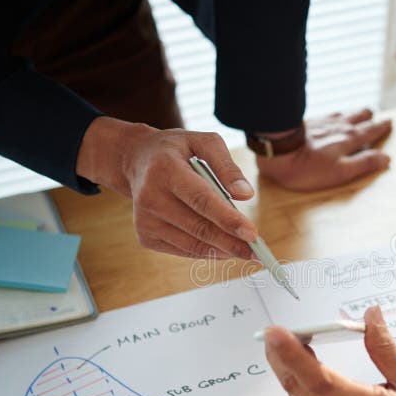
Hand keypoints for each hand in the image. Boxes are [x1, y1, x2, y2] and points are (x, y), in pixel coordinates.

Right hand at [76, 116, 257, 258]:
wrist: (137, 160)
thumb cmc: (177, 151)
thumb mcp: (204, 143)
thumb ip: (227, 166)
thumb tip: (246, 194)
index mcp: (165, 170)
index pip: (201, 200)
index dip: (228, 219)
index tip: (252, 234)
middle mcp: (150, 197)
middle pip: (199, 228)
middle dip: (232, 243)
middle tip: (258, 251)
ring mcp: (145, 220)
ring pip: (192, 244)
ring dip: (223, 251)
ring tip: (246, 251)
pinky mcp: (145, 236)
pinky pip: (184, 250)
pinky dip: (207, 252)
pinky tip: (223, 247)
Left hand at [256, 109, 391, 190]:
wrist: (277, 150)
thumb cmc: (308, 167)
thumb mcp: (341, 172)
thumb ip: (364, 164)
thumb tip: (386, 158)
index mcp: (349, 139)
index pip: (370, 131)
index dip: (381, 128)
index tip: (390, 122)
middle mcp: (339, 127)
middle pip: (359, 118)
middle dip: (370, 118)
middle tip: (377, 116)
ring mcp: (322, 122)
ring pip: (344, 114)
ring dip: (354, 114)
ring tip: (360, 112)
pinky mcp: (308, 122)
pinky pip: (327, 114)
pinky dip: (336, 114)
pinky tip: (333, 116)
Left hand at [264, 306, 395, 395]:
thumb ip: (386, 349)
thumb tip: (371, 317)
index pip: (316, 378)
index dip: (291, 354)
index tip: (274, 333)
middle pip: (296, 386)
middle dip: (279, 356)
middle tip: (272, 331)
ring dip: (287, 369)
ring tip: (284, 341)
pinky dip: (299, 382)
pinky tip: (305, 366)